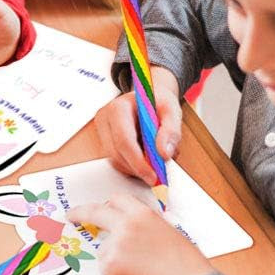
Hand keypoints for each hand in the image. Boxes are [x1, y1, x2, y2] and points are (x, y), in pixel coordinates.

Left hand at [67, 195, 213, 274]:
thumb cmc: (188, 267)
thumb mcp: (170, 234)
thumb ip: (148, 227)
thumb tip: (135, 231)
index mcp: (143, 214)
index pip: (116, 200)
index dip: (107, 205)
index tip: (99, 207)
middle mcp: (126, 224)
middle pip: (95, 211)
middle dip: (80, 213)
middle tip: (72, 216)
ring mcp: (116, 243)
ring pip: (104, 247)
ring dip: (114, 257)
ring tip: (140, 271)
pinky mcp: (111, 263)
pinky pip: (107, 266)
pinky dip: (116, 273)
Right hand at [95, 65, 182, 185]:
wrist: (149, 98)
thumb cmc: (157, 102)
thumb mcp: (171, 111)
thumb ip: (171, 131)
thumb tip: (164, 154)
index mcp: (118, 108)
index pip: (123, 140)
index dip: (138, 162)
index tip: (154, 176)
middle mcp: (105, 119)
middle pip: (116, 153)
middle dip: (138, 168)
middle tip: (159, 176)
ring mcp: (102, 131)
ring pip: (116, 160)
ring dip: (137, 168)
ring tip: (155, 160)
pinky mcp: (105, 141)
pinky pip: (117, 160)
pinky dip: (133, 165)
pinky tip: (145, 158)